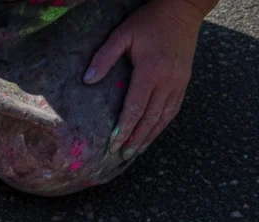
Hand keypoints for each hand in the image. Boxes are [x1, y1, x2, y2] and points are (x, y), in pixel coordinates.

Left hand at [83, 0, 205, 158]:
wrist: (184, 7)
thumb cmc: (149, 20)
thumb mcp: (123, 33)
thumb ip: (105, 57)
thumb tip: (87, 80)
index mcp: (150, 71)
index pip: (135, 109)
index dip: (124, 130)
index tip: (113, 145)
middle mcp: (167, 80)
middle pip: (149, 118)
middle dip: (135, 139)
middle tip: (122, 156)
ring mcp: (179, 81)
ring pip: (163, 117)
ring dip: (149, 137)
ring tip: (135, 152)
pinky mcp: (185, 80)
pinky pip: (174, 109)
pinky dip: (162, 125)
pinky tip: (152, 135)